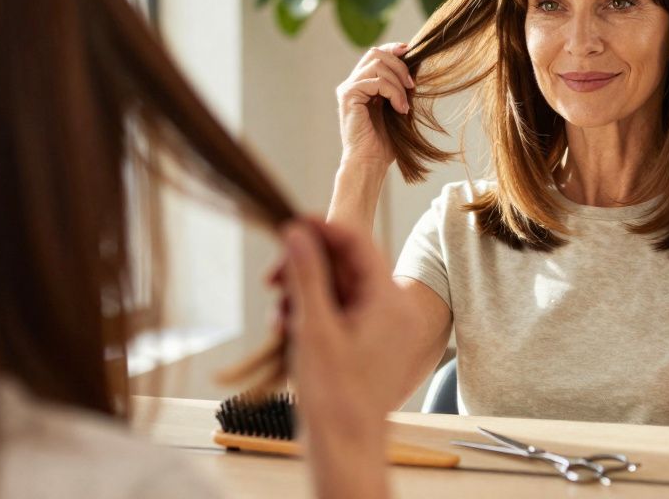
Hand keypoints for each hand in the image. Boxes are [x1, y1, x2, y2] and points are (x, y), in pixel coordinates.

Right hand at [277, 217, 414, 498]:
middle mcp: (394, 308)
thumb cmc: (334, 396)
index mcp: (390, 300)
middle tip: (273, 278)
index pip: (359, 243)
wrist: (346, 447)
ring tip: (280, 315)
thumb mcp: (314, 329)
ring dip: (306, 293)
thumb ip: (306, 276)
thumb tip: (297, 232)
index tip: (291, 222)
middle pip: (347, 265)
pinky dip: (315, 312)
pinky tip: (290, 328)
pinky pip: (343, 310)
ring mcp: (384, 325)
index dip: (323, 228)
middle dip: (307, 267)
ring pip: (341, 288)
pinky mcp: (371, 340)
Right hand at [336, 42, 414, 169]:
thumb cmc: (385, 141)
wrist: (370, 161)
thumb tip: (416, 64)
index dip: (393, 49)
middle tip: (412, 85)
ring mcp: (348, 89)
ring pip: (377, 65)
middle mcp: (352, 84)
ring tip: (405, 104)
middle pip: (375, 53)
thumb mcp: (397, 106)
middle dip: (399, 65)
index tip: (411, 52)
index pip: (375, 54)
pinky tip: (400, 109)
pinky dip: (393, 92)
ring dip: (398, 82)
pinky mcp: (348, 96)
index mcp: (362, 84)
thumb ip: (401, 86)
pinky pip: (376, 82)